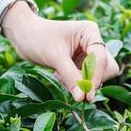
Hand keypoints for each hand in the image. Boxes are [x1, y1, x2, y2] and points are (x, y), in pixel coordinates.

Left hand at [2, 1, 119, 101]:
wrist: (23, 36)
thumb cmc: (37, 38)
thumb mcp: (55, 57)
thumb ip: (71, 77)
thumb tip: (83, 98)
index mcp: (90, 32)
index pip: (101, 58)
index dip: (95, 77)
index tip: (87, 95)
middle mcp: (92, 42)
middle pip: (106, 68)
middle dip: (90, 79)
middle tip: (73, 85)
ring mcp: (87, 53)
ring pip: (96, 76)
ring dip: (81, 82)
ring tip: (60, 75)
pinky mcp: (80, 62)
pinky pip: (85, 79)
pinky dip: (74, 83)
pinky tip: (59, 74)